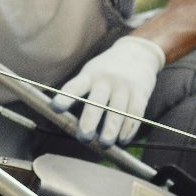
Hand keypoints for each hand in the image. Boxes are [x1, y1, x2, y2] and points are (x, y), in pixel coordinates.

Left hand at [50, 35, 165, 145]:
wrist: (138, 52)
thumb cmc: (107, 69)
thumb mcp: (91, 72)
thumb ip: (81, 91)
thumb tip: (69, 122)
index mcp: (89, 75)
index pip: (74, 87)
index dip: (64, 98)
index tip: (55, 108)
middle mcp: (106, 79)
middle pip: (97, 102)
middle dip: (90, 120)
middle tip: (84, 137)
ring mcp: (125, 86)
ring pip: (118, 111)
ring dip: (111, 130)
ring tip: (105, 144)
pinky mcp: (141, 93)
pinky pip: (135, 114)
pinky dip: (129, 129)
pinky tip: (123, 140)